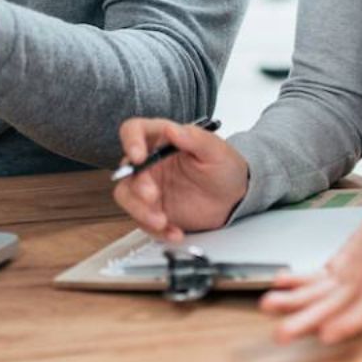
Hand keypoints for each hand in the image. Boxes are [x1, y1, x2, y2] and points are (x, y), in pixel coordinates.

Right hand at [112, 117, 249, 241]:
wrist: (234, 198)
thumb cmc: (224, 168)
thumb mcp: (216, 150)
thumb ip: (194, 138)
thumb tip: (172, 129)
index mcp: (161, 139)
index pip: (134, 130)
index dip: (131, 141)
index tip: (139, 157)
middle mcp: (150, 162)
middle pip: (127, 169)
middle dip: (137, 186)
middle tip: (152, 196)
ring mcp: (149, 187)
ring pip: (127, 196)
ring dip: (140, 211)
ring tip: (162, 221)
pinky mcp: (153, 210)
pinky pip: (143, 221)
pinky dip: (156, 230)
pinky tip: (174, 232)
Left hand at [259, 173, 361, 343]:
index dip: (352, 320)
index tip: (327, 334)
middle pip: (341, 308)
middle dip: (311, 321)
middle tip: (281, 333)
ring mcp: (358, 273)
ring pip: (325, 298)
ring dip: (296, 305)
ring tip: (268, 306)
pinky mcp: (347, 263)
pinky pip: (320, 280)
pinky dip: (298, 284)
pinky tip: (279, 284)